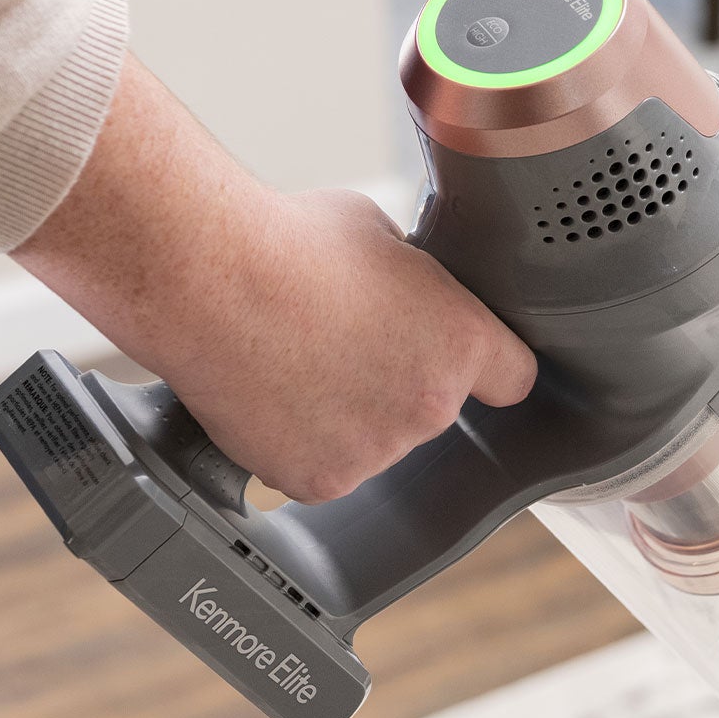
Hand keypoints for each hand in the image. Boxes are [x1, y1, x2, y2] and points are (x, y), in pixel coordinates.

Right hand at [13, 57, 533, 501]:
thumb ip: (414, 279)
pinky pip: (321, 467)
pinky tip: (273, 396)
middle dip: (399, 382)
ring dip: (348, 416)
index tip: (457, 358)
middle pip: (433, 407)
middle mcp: (431, 405)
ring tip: (296, 362)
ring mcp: (375, 450)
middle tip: (344, 343)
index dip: (484, 366)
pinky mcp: (318, 480)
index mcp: (463, 342)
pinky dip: (299, 443)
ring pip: (375, 440)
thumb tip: (409, 287)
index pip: (512, 377)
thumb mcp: (383, 237)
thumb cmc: (289, 241)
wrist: (206, 279)